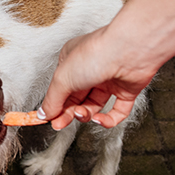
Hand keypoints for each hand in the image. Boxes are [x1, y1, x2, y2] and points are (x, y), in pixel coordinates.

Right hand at [39, 28, 154, 129]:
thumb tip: (44, 114)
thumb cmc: (96, 53)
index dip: (54, 104)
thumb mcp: (63, 78)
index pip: (60, 89)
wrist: (130, 50)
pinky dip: (109, 119)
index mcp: (71, 63)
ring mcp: (109, 80)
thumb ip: (52, 99)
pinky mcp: (127, 90)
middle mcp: (90, 70)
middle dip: (68, 113)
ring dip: (86, 114)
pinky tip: (100, 119)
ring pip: (94, 106)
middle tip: (60, 124)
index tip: (49, 119)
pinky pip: (117, 111)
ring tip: (83, 114)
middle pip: (76, 99)